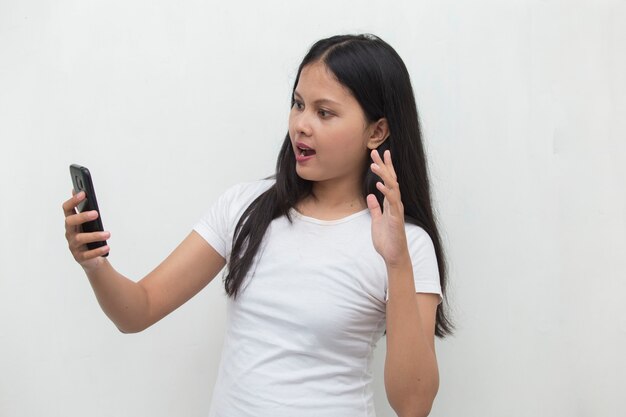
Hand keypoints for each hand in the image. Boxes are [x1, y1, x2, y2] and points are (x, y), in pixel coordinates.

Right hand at [62, 190, 109, 270]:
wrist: (92, 258)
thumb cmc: (89, 237)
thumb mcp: (88, 223)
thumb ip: (84, 209)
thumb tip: (79, 190)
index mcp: (71, 223)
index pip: (67, 209)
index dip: (73, 201)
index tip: (83, 193)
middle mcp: (70, 233)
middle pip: (70, 222)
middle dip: (82, 216)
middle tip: (96, 213)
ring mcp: (73, 245)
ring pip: (80, 238)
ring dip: (95, 235)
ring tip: (108, 234)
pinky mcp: (80, 257)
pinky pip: (88, 254)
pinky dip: (98, 250)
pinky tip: (107, 247)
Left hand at [366, 149, 409, 266]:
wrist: (393, 256)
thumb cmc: (387, 240)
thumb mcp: (377, 221)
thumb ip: (375, 208)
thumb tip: (371, 196)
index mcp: (390, 204)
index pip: (388, 182)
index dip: (384, 168)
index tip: (379, 154)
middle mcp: (395, 204)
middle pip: (391, 180)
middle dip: (384, 166)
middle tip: (376, 152)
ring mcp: (397, 210)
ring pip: (392, 188)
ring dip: (384, 176)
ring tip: (374, 165)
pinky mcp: (396, 218)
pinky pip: (392, 203)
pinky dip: (386, 193)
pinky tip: (379, 185)